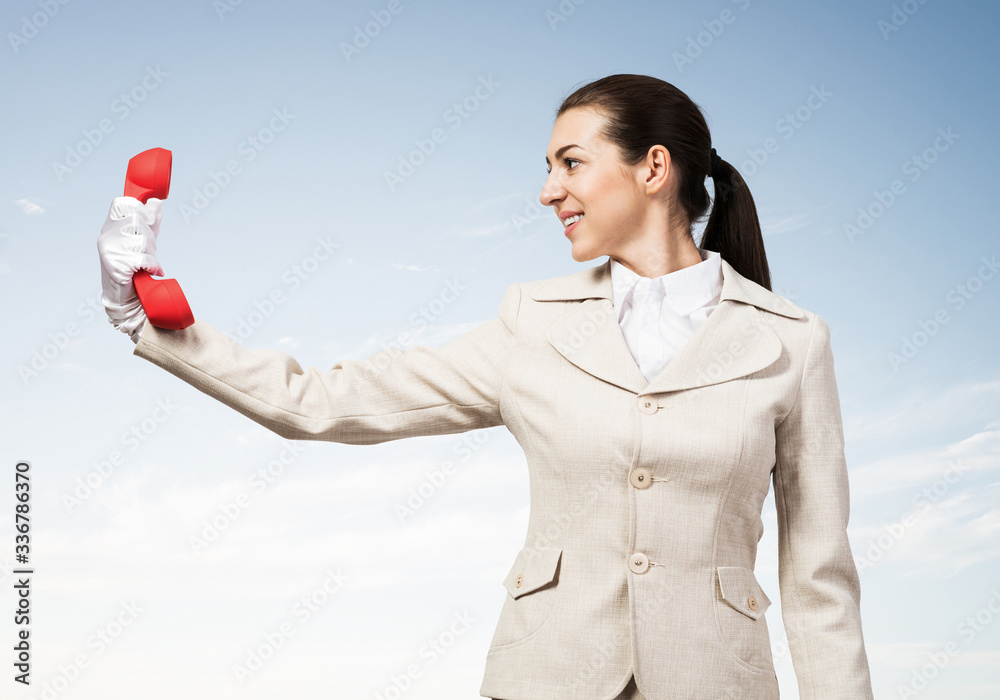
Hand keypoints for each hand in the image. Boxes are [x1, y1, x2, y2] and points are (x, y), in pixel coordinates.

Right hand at [96, 196, 164, 343]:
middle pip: (137, 220)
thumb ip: (151, 221)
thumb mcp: (145, 241)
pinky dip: (152, 266)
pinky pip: (142, 258)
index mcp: (111, 226)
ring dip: (151, 254)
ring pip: (141, 240)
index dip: (139, 208)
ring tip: (146, 264)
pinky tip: (150, 272)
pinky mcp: (115, 266)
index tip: (148, 221)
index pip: (122, 203)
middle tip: (147, 252)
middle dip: (149, 237)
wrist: (129, 299)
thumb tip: (156, 201)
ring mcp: (108, 250)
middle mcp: (106, 236)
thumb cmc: (136, 268)